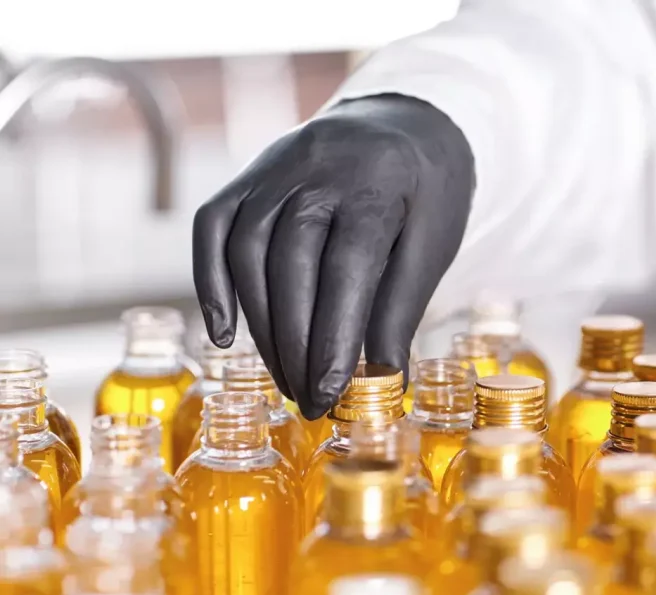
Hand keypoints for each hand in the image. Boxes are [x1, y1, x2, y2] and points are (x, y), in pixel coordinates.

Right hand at [193, 95, 473, 418]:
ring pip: (247, 252)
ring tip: (284, 378)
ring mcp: (274, 168)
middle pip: (290, 266)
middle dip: (295, 344)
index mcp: (375, 186)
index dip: (333, 338)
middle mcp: (316, 171)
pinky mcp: (247, 176)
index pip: (346, 269)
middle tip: (308, 401)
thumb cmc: (426, 193)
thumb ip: (402, 308)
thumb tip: (384, 383)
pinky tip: (223, 335)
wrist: (403, 121)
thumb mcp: (433, 244)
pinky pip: (212, 228)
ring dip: (259, 326)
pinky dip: (210, 283)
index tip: (329, 395)